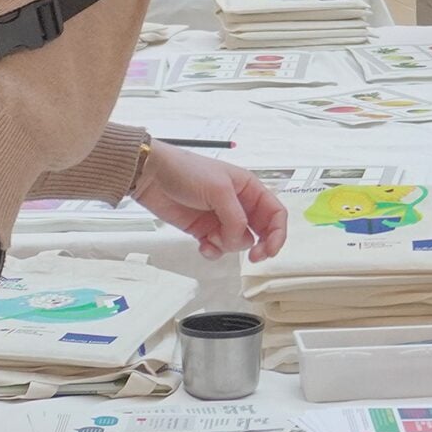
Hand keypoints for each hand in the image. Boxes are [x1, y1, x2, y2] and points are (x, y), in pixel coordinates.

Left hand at [133, 142, 287, 260]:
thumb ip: (236, 217)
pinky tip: (202, 245)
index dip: (278, 233)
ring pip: (238, 243)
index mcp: (249, 189)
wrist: (153, 177)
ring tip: (210, 236)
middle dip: (260, 246)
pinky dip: (213, 251)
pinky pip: (218, 248)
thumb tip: (242, 241)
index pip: (275, 213)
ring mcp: (221, 219)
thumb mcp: (219, 190)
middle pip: (262, 232)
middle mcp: (239, 205)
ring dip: (227, 245)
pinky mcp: (204, 230)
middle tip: (254, 258)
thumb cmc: (188, 172)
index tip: (270, 250)